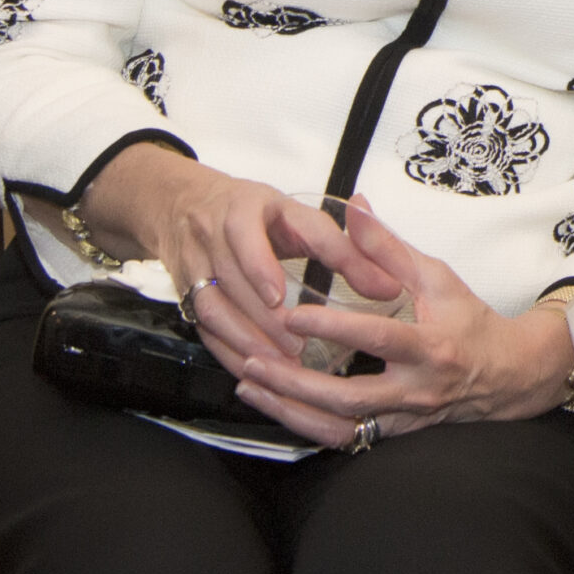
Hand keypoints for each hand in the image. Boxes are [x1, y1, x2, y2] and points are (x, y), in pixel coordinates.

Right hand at [76, 147, 400, 371]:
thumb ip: (347, 250)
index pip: (246, 236)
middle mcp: (210, 237)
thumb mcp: (301, 218)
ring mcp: (192, 267)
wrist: (186, 204)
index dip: (260, 268)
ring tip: (281, 365)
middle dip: (262, 319)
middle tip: (295, 347)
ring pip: (211, 308)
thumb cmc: (256, 212)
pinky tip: (254, 370)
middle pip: (230, 281)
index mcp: (242, 209)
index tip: (279, 299)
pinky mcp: (184, 294)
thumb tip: (389, 288)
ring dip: (245, 340)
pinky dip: (227, 351)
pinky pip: (201, 328)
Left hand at [230, 202, 573, 447]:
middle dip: (296, 383)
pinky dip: (305, 426)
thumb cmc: (469, 321)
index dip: (334, 327)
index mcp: (431, 346)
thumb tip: (354, 208)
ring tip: (251, 385)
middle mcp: (416, 389)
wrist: (505, 373)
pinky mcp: (392, 434)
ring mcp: (403, 418)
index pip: (378, 338)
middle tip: (254, 360)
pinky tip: (275, 407)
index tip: (292, 315)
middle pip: (349, 397)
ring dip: (290, 409)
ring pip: (340, 427)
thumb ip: (389, 247)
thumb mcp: (437, 276)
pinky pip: (343, 439)